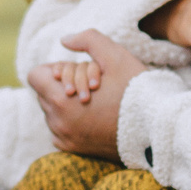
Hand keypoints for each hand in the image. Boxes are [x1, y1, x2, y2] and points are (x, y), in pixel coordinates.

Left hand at [29, 30, 144, 158]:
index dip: (53, 68)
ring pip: (52, 112)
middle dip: (62, 84)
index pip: (35, 76)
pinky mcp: (73, 149)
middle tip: (90, 85)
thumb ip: (88, 39)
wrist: (155, 130)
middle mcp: (57, 122)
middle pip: (44, 93)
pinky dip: (71, 121)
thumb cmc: (135, 90)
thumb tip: (65, 39)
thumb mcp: (115, 56)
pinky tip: (94, 116)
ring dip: (66, 103)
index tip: (74, 70)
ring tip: (94, 101)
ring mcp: (65, 138)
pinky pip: (60, 130)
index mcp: (61, 100)